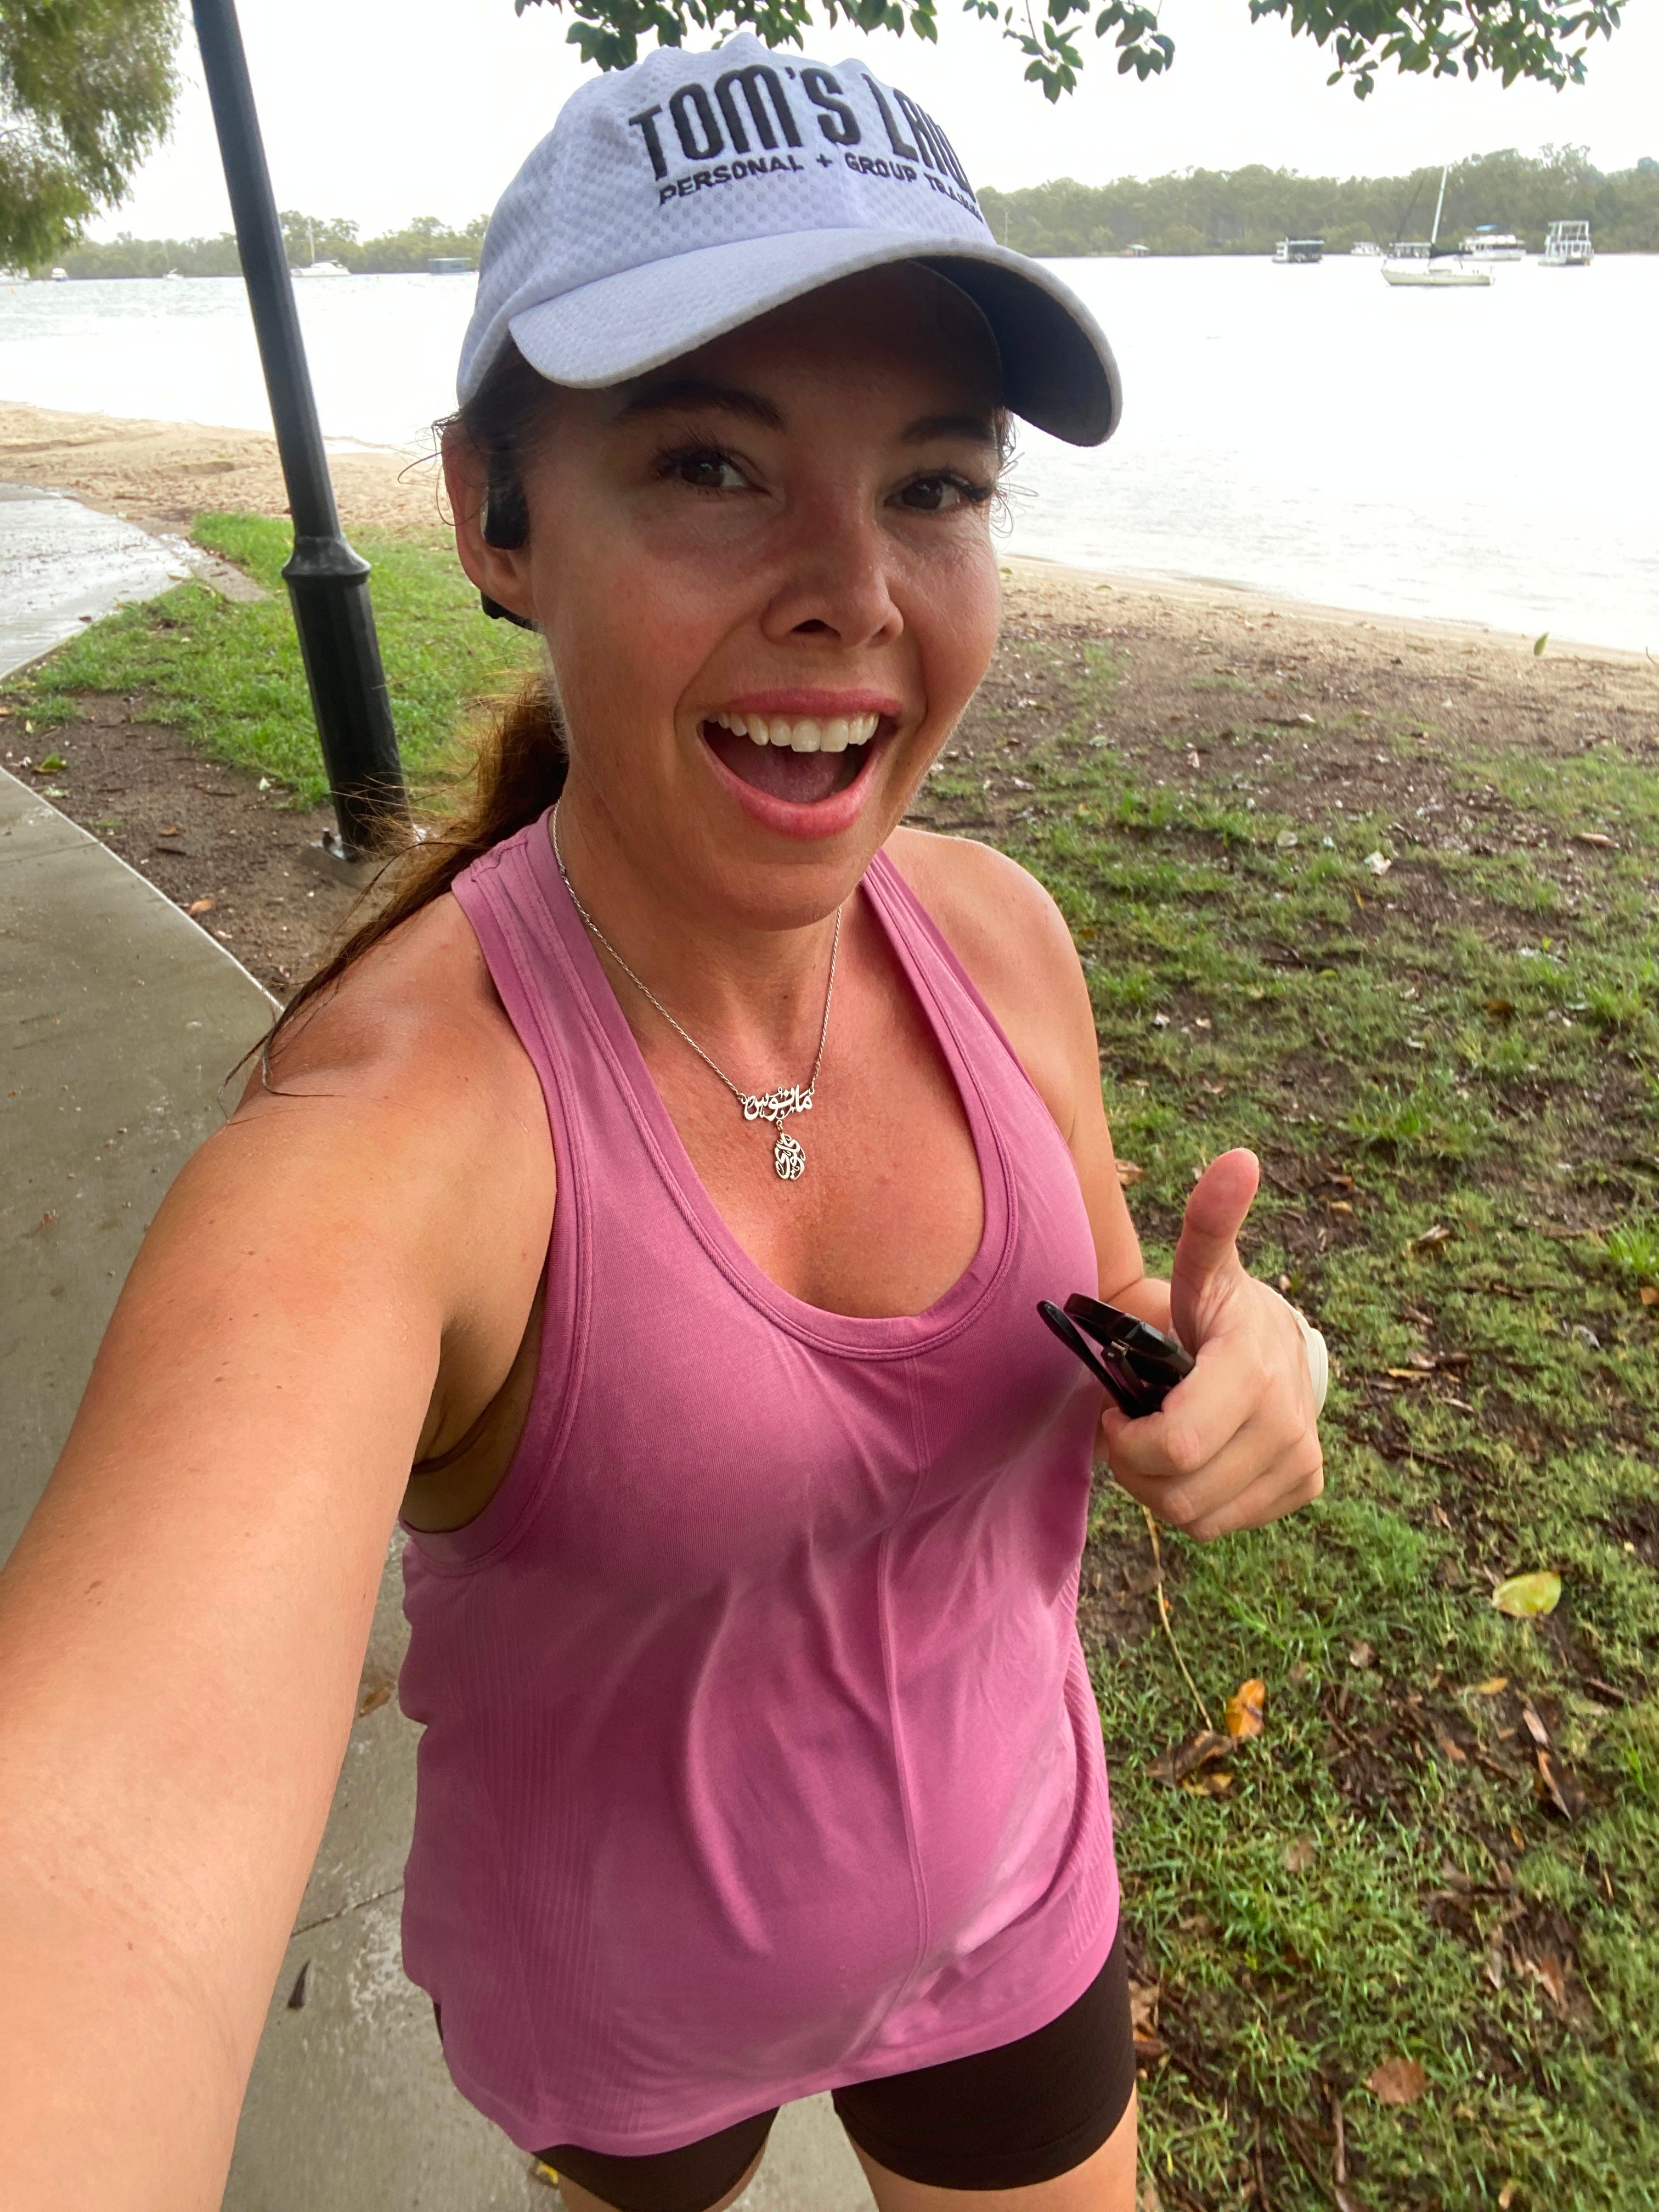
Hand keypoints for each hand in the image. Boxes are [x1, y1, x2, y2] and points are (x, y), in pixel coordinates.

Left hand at [1100, 1149, 1323, 1540]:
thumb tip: (1238, 1159)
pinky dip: (1194, 1503)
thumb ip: (1209, 1222)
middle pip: (1177, 1492)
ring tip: (1159, 1441)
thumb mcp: (1204, 1268)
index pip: (1175, 1449)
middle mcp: (1288, 1423)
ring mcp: (1300, 1460)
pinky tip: (1193, 1459)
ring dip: (1160, 1488)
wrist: (1275, 1345)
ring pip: (1195, 1517)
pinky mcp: (1304, 1487)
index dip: (1128, 1442)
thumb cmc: (1218, 1309)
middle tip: (1132, 1427)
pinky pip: (1220, 1526)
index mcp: (1253, 1371)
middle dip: (1137, 1466)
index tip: (1118, 1411)